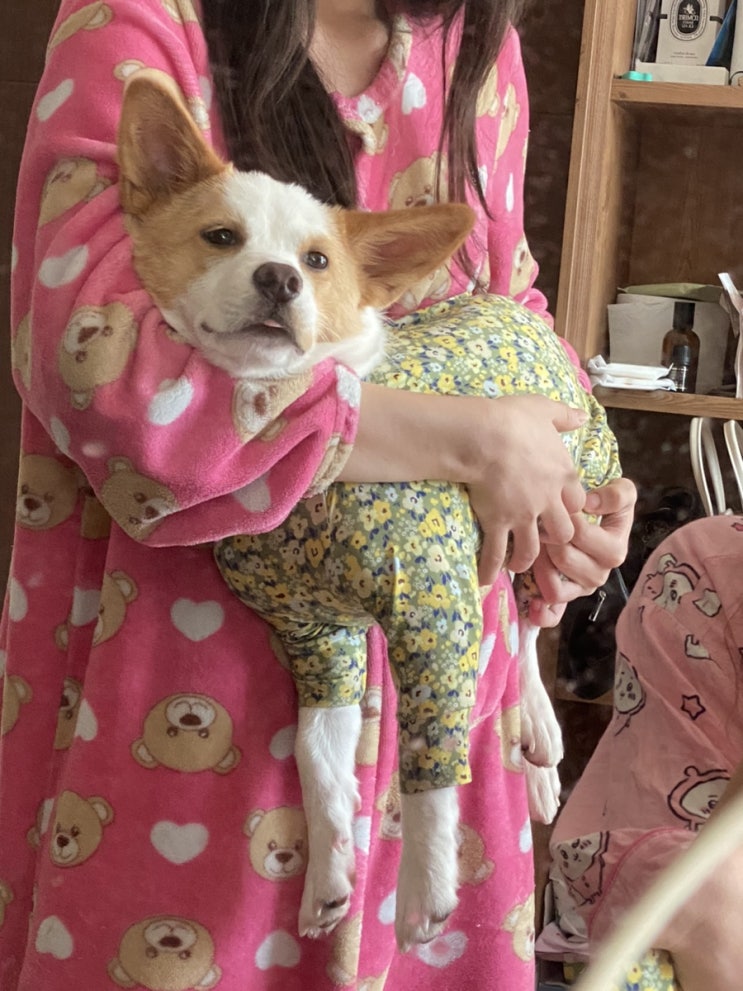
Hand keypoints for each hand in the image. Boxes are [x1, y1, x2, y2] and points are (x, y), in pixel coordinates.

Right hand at [468, 395, 587, 582]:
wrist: (484, 436)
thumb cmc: (512, 419)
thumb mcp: (544, 409)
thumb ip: (563, 416)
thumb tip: (579, 415)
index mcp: (562, 475)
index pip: (576, 502)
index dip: (570, 508)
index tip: (560, 509)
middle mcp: (547, 500)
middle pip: (563, 532)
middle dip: (555, 539)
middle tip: (542, 540)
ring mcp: (523, 515)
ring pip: (534, 549)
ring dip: (526, 559)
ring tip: (518, 565)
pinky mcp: (498, 522)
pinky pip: (496, 553)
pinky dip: (490, 568)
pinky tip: (485, 579)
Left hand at [528, 476, 636, 627]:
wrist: (594, 518)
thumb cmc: (604, 505)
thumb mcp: (621, 493)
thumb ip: (617, 495)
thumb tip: (591, 504)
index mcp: (614, 550)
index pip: (580, 535)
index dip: (563, 519)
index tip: (556, 507)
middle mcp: (599, 574)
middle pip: (564, 559)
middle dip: (547, 540)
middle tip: (539, 526)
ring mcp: (581, 588)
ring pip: (554, 587)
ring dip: (539, 565)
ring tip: (535, 547)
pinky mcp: (565, 598)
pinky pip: (553, 613)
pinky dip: (542, 612)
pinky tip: (531, 603)